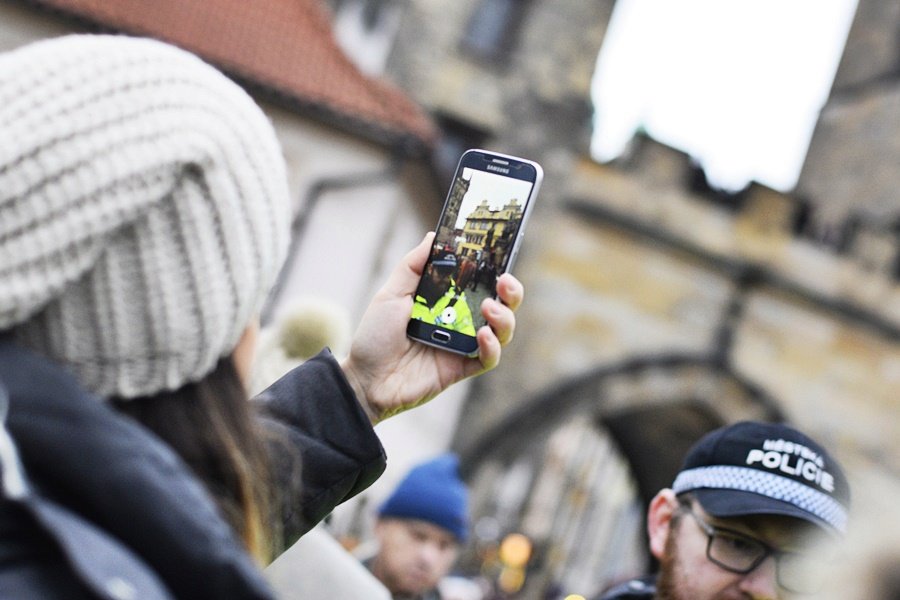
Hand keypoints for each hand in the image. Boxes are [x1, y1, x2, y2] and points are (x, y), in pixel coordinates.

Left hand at [340, 232, 522, 423]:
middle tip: (504, 282)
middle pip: (501, 304)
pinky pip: (489, 359)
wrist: (365, 378)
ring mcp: (463, 345)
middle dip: (512, 292)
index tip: (501, 254)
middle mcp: (460, 321)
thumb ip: (414, 265)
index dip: (495, 269)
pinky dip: (492, 347)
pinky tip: (482, 335)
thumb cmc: (375, 336)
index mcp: (446, 300)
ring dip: (504, 317)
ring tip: (489, 308)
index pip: (479, 281)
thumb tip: (434, 237)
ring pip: (502, 331)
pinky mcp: (462, 368)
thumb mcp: (392, 293)